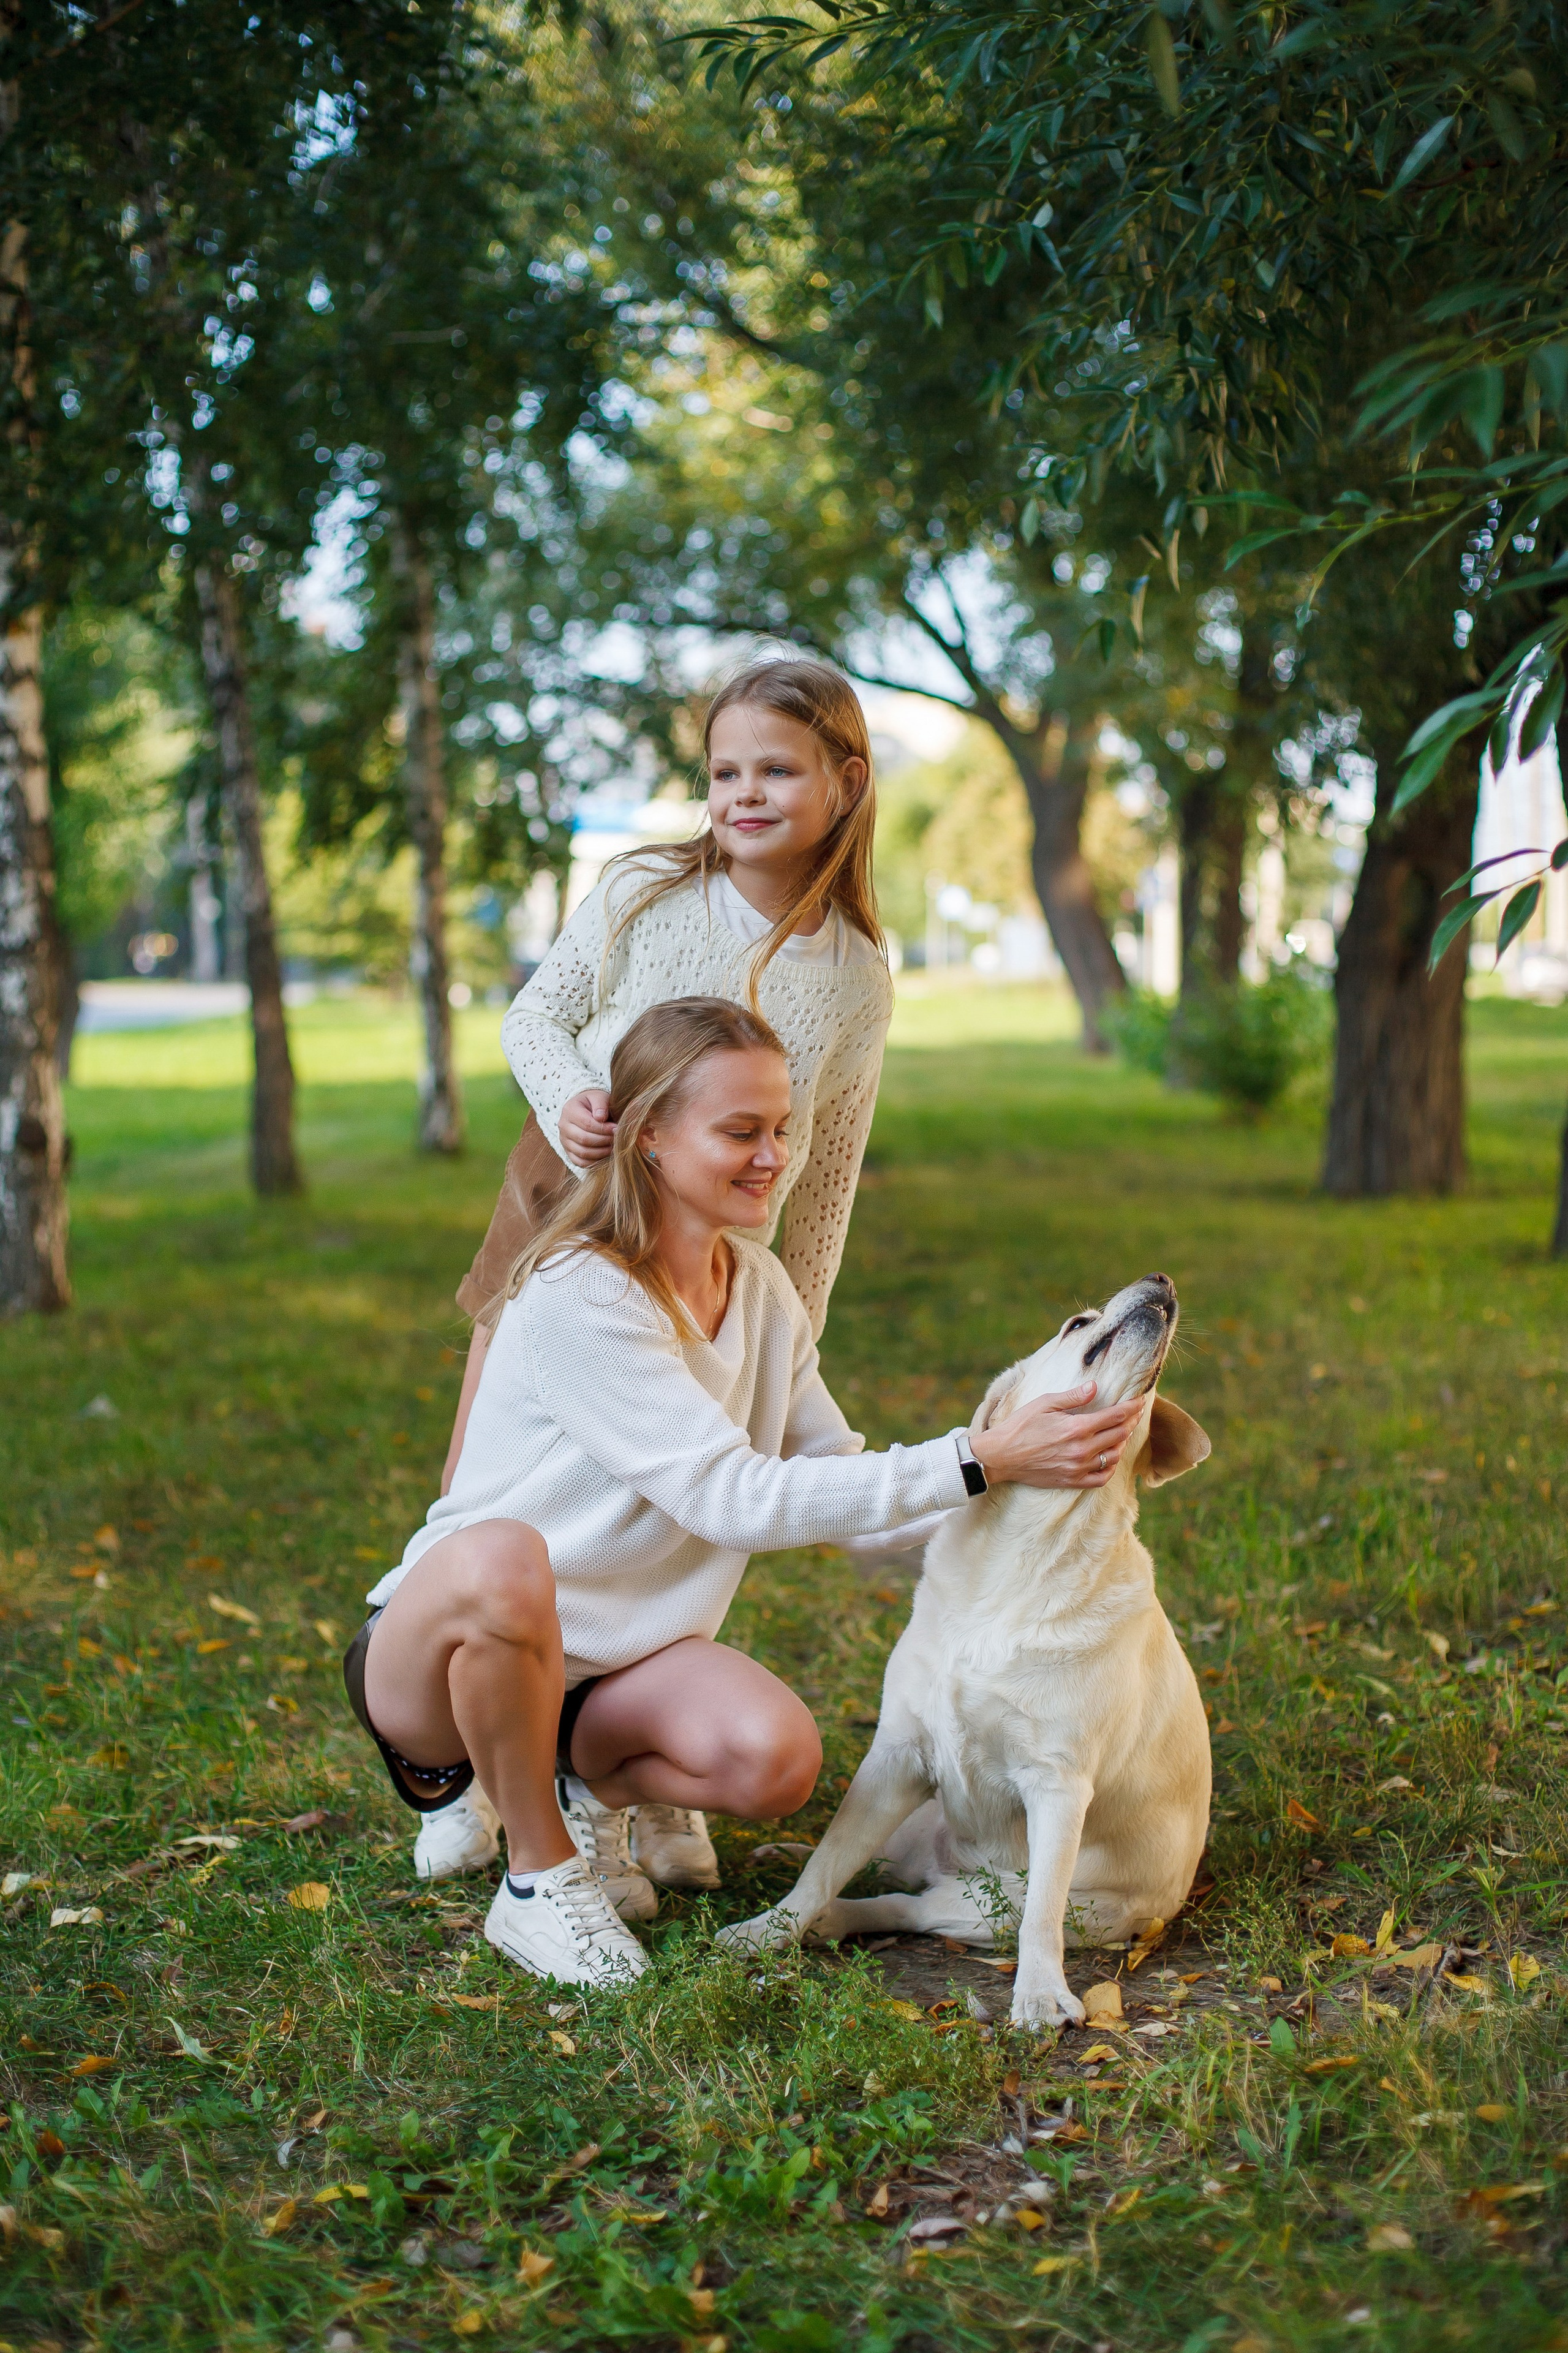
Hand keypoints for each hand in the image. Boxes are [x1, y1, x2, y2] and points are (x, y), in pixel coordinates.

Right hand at [559, 1088, 614, 1162]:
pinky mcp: (568, 1152)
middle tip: (617, 1138)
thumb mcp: (599, 1097)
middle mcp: (563, 1126)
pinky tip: (605, 1154)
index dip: (603, 1129)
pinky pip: (580, 1162)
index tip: (617, 1128)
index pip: (586, 1124)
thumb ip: (601, 1104)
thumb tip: (600, 1117)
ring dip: (601, 1152)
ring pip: (582, 1152)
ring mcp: (564, 1140)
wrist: (585, 1109)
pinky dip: (594, 1162)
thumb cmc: (595, 1103)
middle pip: (584, 1139)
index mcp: (569, 1110)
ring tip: (613, 1146)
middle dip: (604, 1140)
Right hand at [971, 1382, 1143, 1490]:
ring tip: (1122, 1432)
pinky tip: (1110, 1457)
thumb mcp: (1044, 1403)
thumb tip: (1096, 1387)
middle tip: (1135, 1413)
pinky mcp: (1072, 1481)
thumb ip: (1073, 1397)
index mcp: (1076, 1428)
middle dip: (1131, 1421)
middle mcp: (1081, 1450)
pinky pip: (1101, 1478)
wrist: (1001, 1457)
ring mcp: (1078, 1468)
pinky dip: (1110, 1467)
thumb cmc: (1020, 1426)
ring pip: (1113, 1456)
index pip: (1115, 1416)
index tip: (1141, 1400)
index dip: (1132, 1407)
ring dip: (1122, 1443)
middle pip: (1119, 1435)